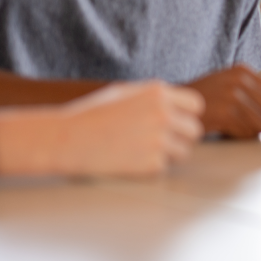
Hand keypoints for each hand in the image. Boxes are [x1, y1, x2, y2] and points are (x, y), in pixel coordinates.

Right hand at [0, 81, 204, 177]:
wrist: (64, 140)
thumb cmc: (90, 115)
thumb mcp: (124, 93)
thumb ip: (155, 97)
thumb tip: (180, 104)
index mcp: (157, 93)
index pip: (196, 105)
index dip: (186, 115)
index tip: (176, 122)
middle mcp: (163, 114)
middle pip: (194, 130)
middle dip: (180, 136)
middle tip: (159, 141)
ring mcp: (159, 140)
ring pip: (184, 152)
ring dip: (169, 154)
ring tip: (142, 151)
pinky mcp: (151, 164)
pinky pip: (164, 167)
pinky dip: (151, 168)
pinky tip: (130, 161)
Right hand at [186, 64, 260, 137]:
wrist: (173, 106)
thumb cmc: (203, 98)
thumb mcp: (228, 84)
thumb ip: (253, 92)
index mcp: (243, 71)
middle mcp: (240, 80)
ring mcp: (233, 96)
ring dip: (256, 131)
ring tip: (244, 130)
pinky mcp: (226, 113)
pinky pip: (247, 132)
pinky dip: (242, 136)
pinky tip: (232, 133)